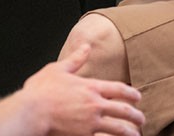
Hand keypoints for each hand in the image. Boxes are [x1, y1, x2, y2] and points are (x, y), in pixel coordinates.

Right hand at [23, 44, 144, 135]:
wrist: (32, 111)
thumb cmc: (41, 90)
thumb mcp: (58, 68)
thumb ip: (75, 59)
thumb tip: (85, 46)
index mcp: (90, 87)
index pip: (118, 89)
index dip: (131, 93)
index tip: (138, 97)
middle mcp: (94, 105)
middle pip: (123, 110)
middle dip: (135, 115)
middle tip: (141, 119)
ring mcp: (91, 122)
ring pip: (118, 128)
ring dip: (130, 131)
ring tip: (136, 134)